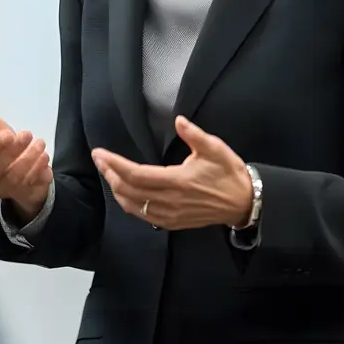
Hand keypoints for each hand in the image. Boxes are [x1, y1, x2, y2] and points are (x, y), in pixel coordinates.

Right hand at [0, 98, 51, 218]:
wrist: (22, 165)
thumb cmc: (2, 146)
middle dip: (9, 150)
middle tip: (25, 134)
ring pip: (11, 177)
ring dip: (27, 158)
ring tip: (40, 143)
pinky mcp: (16, 194)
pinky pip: (27, 185)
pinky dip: (36, 171)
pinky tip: (44, 158)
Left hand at [92, 116, 252, 230]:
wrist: (243, 203)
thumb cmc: (228, 173)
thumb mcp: (215, 148)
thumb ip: (195, 134)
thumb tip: (178, 120)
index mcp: (178, 181)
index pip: (136, 174)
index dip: (115, 165)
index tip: (101, 153)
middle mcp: (170, 201)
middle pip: (129, 191)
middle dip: (110, 174)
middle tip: (99, 159)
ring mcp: (170, 215)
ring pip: (133, 206)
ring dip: (116, 189)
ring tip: (107, 173)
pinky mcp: (173, 223)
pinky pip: (143, 216)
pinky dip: (128, 204)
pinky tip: (124, 193)